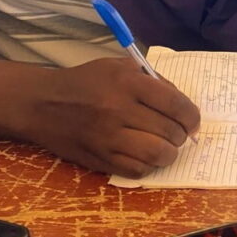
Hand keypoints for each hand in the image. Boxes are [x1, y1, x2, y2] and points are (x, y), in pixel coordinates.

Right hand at [19, 57, 199, 177]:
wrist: (43, 103)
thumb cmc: (86, 81)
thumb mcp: (120, 66)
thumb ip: (153, 80)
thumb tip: (182, 105)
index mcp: (128, 83)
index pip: (175, 103)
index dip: (192, 116)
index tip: (193, 121)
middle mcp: (119, 110)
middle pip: (170, 131)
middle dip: (181, 135)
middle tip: (178, 134)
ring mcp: (108, 138)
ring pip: (158, 155)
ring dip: (169, 153)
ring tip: (166, 146)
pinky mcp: (99, 159)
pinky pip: (137, 170)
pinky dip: (148, 165)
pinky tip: (145, 155)